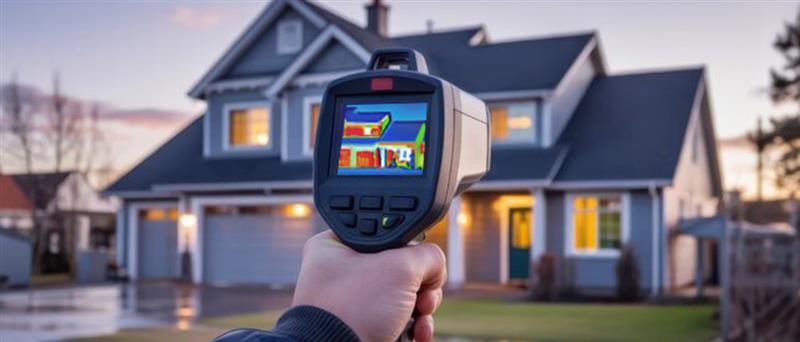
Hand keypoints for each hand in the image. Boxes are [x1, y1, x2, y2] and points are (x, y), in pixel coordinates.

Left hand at [292, 230, 446, 341]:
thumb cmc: (353, 310)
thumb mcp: (401, 268)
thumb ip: (428, 255)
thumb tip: (435, 266)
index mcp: (337, 245)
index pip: (389, 234)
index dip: (410, 249)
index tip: (420, 266)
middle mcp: (341, 271)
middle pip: (400, 268)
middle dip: (420, 286)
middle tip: (420, 297)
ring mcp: (351, 301)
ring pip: (402, 296)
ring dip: (421, 309)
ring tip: (419, 319)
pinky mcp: (361, 326)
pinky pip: (396, 319)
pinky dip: (412, 326)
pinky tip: (418, 333)